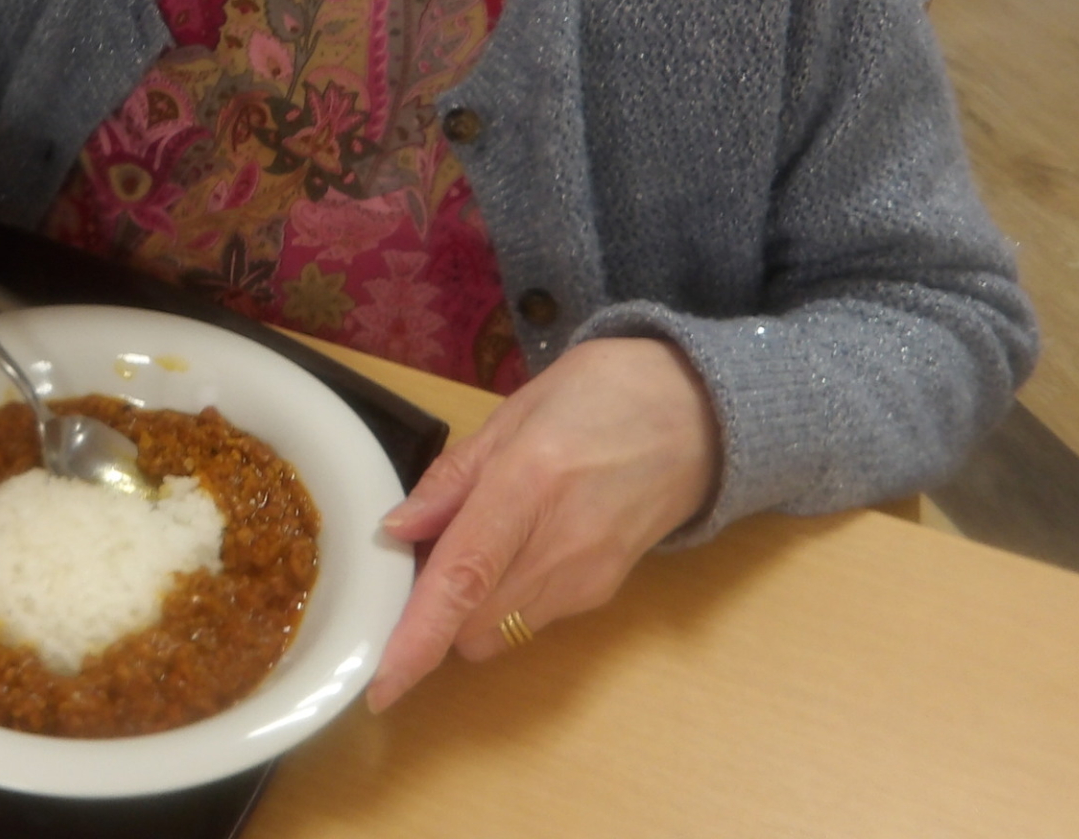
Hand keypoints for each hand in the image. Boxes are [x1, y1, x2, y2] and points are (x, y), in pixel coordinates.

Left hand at [365, 336, 719, 711]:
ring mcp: (587, 580)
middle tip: (423, 552)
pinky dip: (503, 602)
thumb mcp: (515, 412)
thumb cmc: (601, 394)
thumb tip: (396, 530)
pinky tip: (515, 547)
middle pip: (470, 622)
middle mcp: (559, 547)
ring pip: (497, 631)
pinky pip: (530, 619)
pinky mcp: (603, 595)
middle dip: (431, 608)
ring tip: (475, 540)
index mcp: (528, 484)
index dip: (417, 637)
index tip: (380, 684)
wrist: (698, 415)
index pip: (462, 577)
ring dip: (467, 608)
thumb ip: (453, 477)